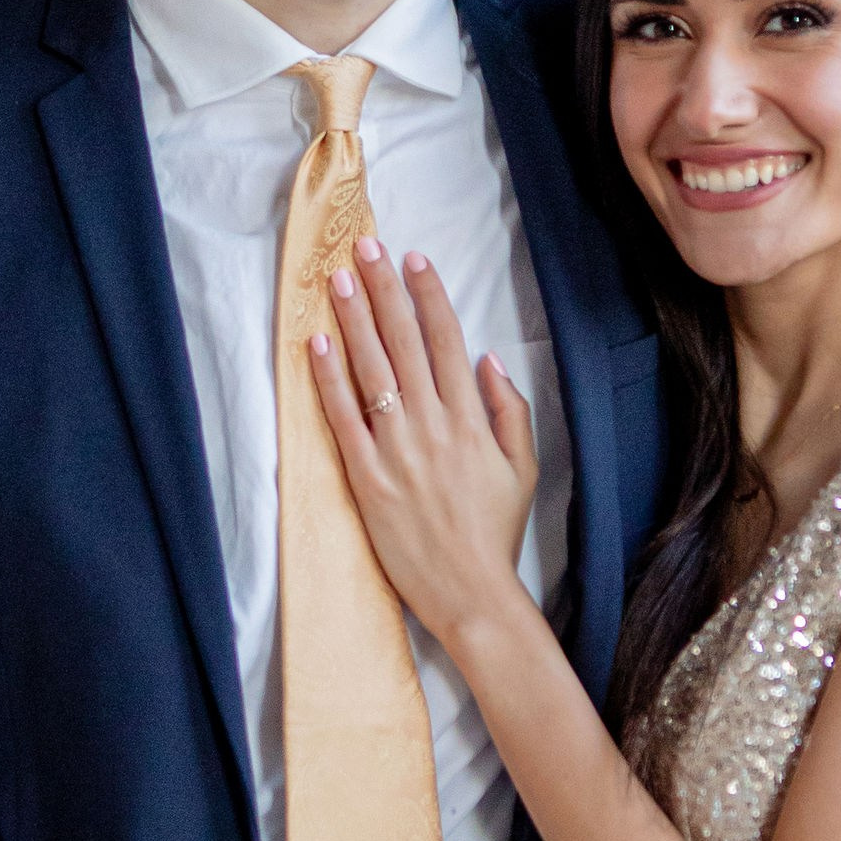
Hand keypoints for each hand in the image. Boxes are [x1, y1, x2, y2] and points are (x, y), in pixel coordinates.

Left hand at [310, 239, 539, 647]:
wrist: (471, 593)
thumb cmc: (495, 533)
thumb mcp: (522, 468)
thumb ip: (510, 411)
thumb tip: (488, 360)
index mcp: (472, 420)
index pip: (446, 341)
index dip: (428, 295)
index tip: (414, 260)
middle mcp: (432, 426)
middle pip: (403, 342)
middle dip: (384, 290)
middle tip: (366, 247)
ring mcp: (396, 451)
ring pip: (372, 370)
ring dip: (353, 319)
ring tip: (339, 279)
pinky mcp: (366, 479)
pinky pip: (343, 418)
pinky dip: (328, 379)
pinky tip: (318, 343)